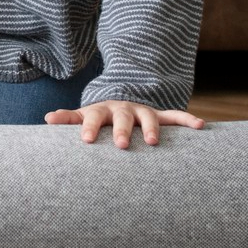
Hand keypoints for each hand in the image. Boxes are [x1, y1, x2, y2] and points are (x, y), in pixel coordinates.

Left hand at [45, 99, 205, 147]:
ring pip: (148, 118)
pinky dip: (187, 120)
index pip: (92, 118)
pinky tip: (201, 126)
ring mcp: (141, 112)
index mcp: (100, 111)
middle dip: (122, 131)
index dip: (89, 128)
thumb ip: (67, 118)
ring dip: (152, 129)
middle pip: (122, 118)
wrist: (120, 101)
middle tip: (122, 146)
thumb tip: (46, 119)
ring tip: (154, 143)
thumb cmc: (98, 118)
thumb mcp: (82, 116)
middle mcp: (122, 109)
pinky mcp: (158, 115)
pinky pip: (174, 116)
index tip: (86, 141)